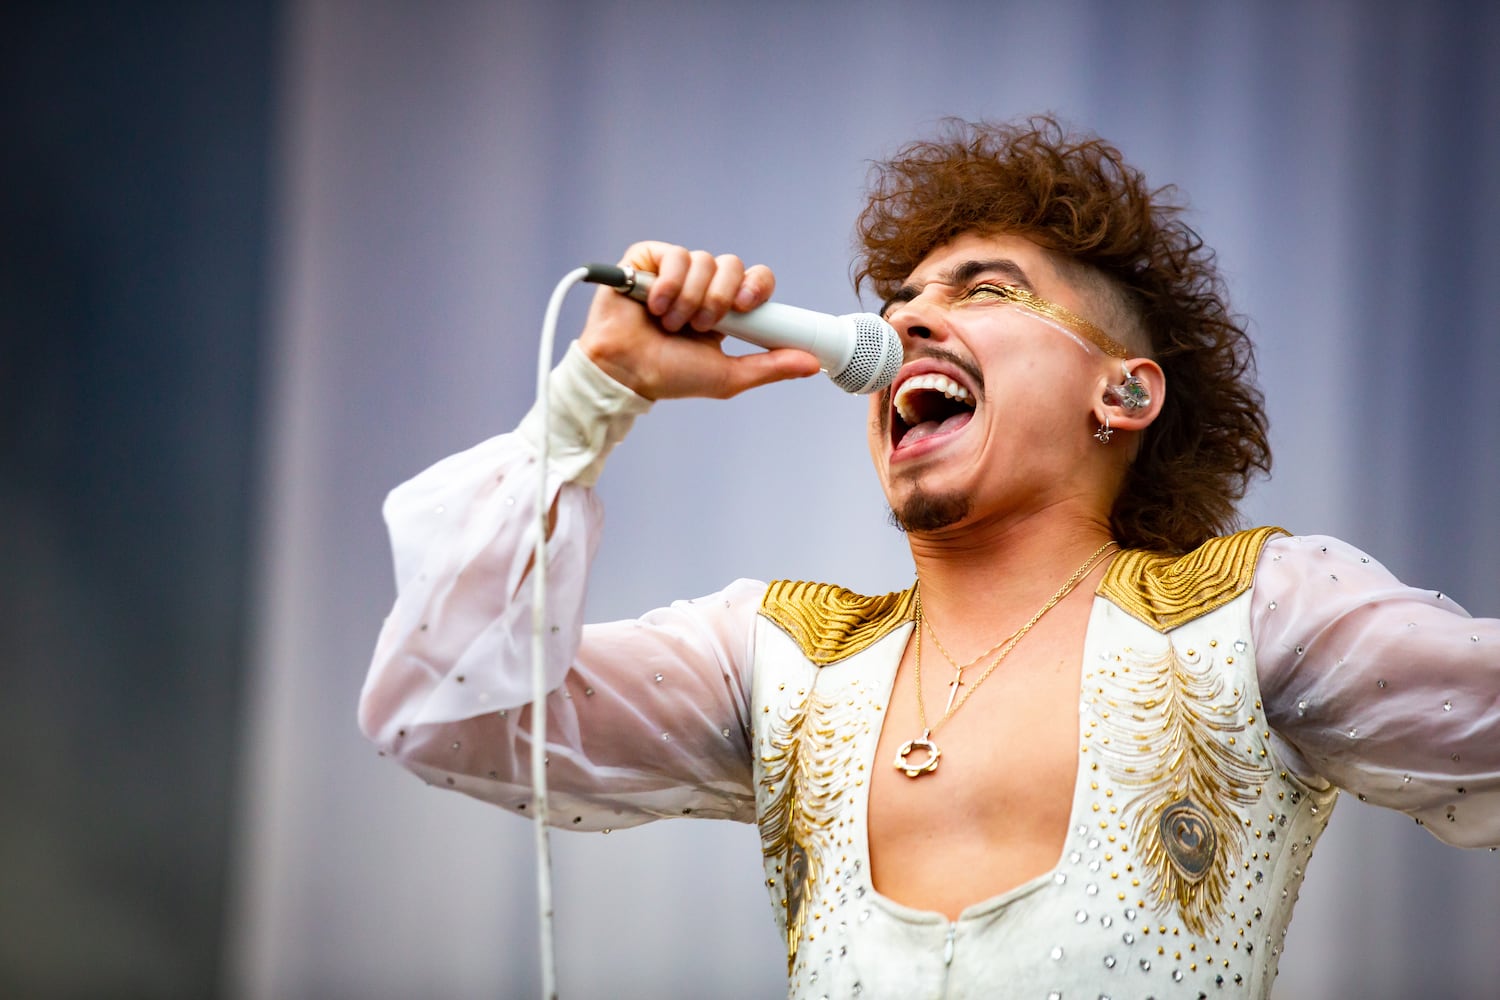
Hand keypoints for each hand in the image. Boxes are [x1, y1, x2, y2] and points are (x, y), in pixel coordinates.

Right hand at [578, 241, 821, 399]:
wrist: (626, 372)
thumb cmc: (671, 375)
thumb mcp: (728, 376)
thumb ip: (770, 367)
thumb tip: (813, 364)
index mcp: (724, 307)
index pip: (754, 279)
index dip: (755, 287)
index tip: (745, 307)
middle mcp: (702, 285)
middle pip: (732, 265)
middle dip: (719, 299)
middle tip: (701, 325)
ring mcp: (675, 271)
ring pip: (703, 261)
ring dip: (690, 300)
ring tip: (670, 323)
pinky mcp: (648, 260)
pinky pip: (675, 256)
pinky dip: (668, 285)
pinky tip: (654, 307)